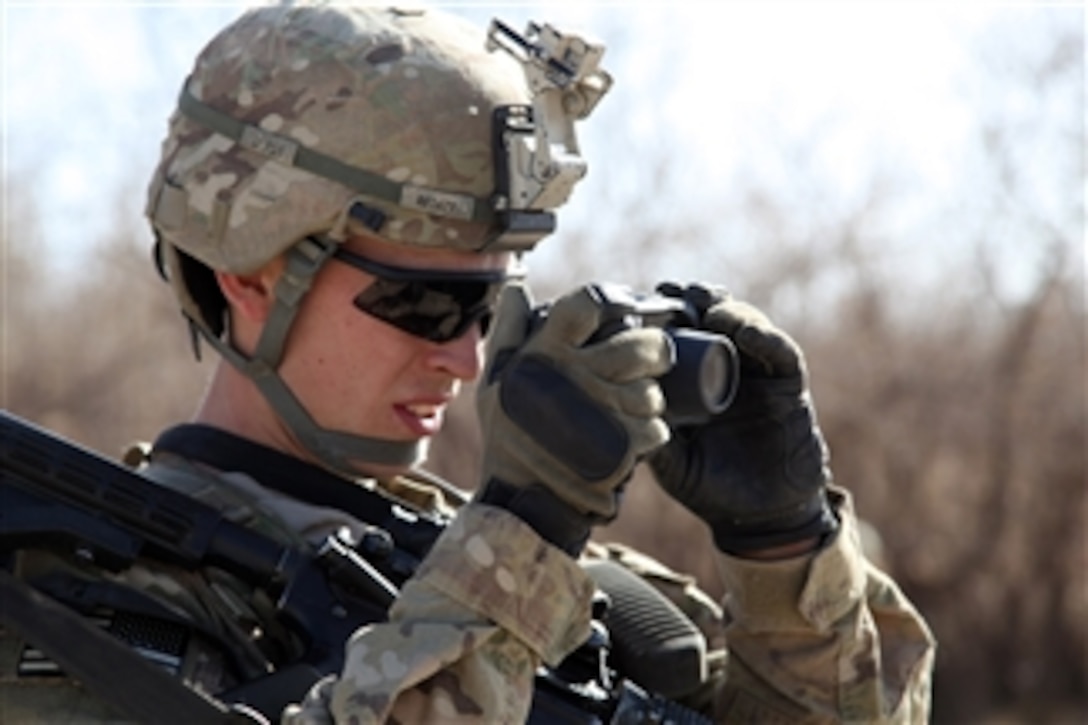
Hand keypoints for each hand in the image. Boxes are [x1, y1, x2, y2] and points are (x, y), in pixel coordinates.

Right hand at [475, 282, 671, 554]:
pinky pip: (656, 428)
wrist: (518, 501)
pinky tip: (636, 436)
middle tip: (651, 359)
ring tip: (635, 406)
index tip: (625, 307)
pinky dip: (652, 432)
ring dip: (651, 398)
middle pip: (638, 345)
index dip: (614, 299)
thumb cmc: (506, 436)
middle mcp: (572, 376)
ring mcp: (599, 412)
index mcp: (544, 351)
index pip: (589, 303)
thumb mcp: (495, 380)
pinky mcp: (620, 446)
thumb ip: (508, 332)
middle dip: (654, 350)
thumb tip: (516, 288)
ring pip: (652, 391)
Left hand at [648, 283, 837, 555]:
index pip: (684, 332)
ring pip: (748, 326)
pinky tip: (746, 334)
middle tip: (676, 293)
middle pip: (715, 318)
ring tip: (709, 308)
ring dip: (729, 311)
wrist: (760, 519)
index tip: (645, 298)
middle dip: (696, 299)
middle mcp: (730, 369)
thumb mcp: (671, 461)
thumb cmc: (710, 489)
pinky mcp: (789, 387)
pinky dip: (766, 338)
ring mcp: (760, 374)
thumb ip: (652, 438)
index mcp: (697, 379)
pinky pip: (782, 354)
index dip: (667, 311)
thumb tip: (617, 413)